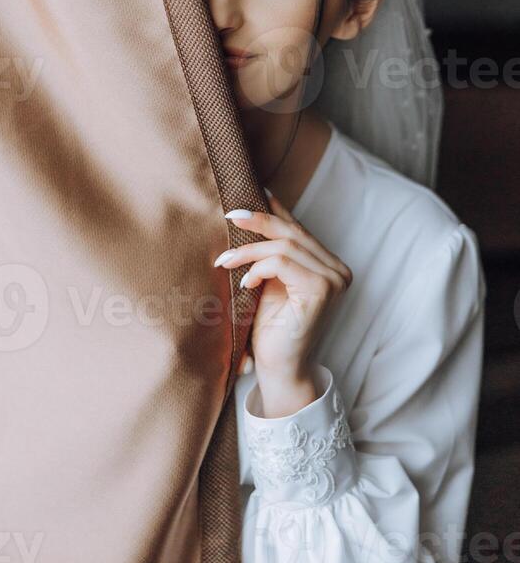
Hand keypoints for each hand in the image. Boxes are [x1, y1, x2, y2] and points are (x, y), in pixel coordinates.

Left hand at [216, 190, 351, 409]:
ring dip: (250, 250)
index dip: (273, 209)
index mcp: (328, 264)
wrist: (277, 367)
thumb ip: (270, 251)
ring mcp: (333, 280)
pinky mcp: (321, 291)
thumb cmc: (270, 326)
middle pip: (293, 231)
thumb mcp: (268, 279)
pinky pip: (283, 263)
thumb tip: (252, 211)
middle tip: (229, 216)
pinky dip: (259, 267)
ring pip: (286, 245)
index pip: (297, 227)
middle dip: (258, 221)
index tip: (248, 195)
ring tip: (225, 260)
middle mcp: (337, 269)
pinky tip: (245, 283)